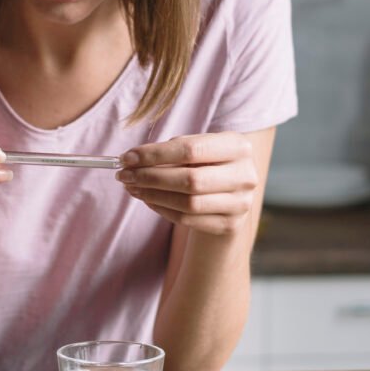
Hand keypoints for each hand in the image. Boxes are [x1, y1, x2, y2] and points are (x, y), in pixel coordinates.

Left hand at [116, 133, 259, 234]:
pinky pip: (188, 219)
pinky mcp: (230, 225)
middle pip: (190, 179)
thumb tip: (131, 159)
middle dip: (150, 177)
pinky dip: (162, 209)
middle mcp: (245, 175)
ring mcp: (241, 203)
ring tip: (132, 187)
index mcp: (238, 146)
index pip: (190, 149)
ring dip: (153, 195)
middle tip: (123, 175)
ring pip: (188, 203)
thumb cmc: (207, 164)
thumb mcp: (198, 150)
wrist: (231, 195)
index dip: (155, 154)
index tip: (127, 157)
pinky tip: (148, 199)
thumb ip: (171, 151)